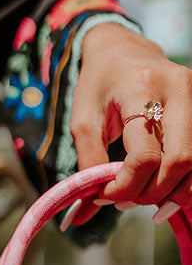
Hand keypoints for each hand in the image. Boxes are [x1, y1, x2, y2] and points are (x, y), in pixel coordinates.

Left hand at [68, 23, 191, 225]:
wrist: (121, 51)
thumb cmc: (100, 86)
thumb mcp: (83, 123)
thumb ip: (86, 167)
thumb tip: (84, 213)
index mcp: (142, 89)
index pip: (145, 156)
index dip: (127, 186)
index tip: (106, 195)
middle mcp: (178, 90)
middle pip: (180, 162)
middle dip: (152, 192)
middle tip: (128, 200)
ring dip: (172, 192)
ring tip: (144, 195)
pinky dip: (184, 181)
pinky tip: (163, 188)